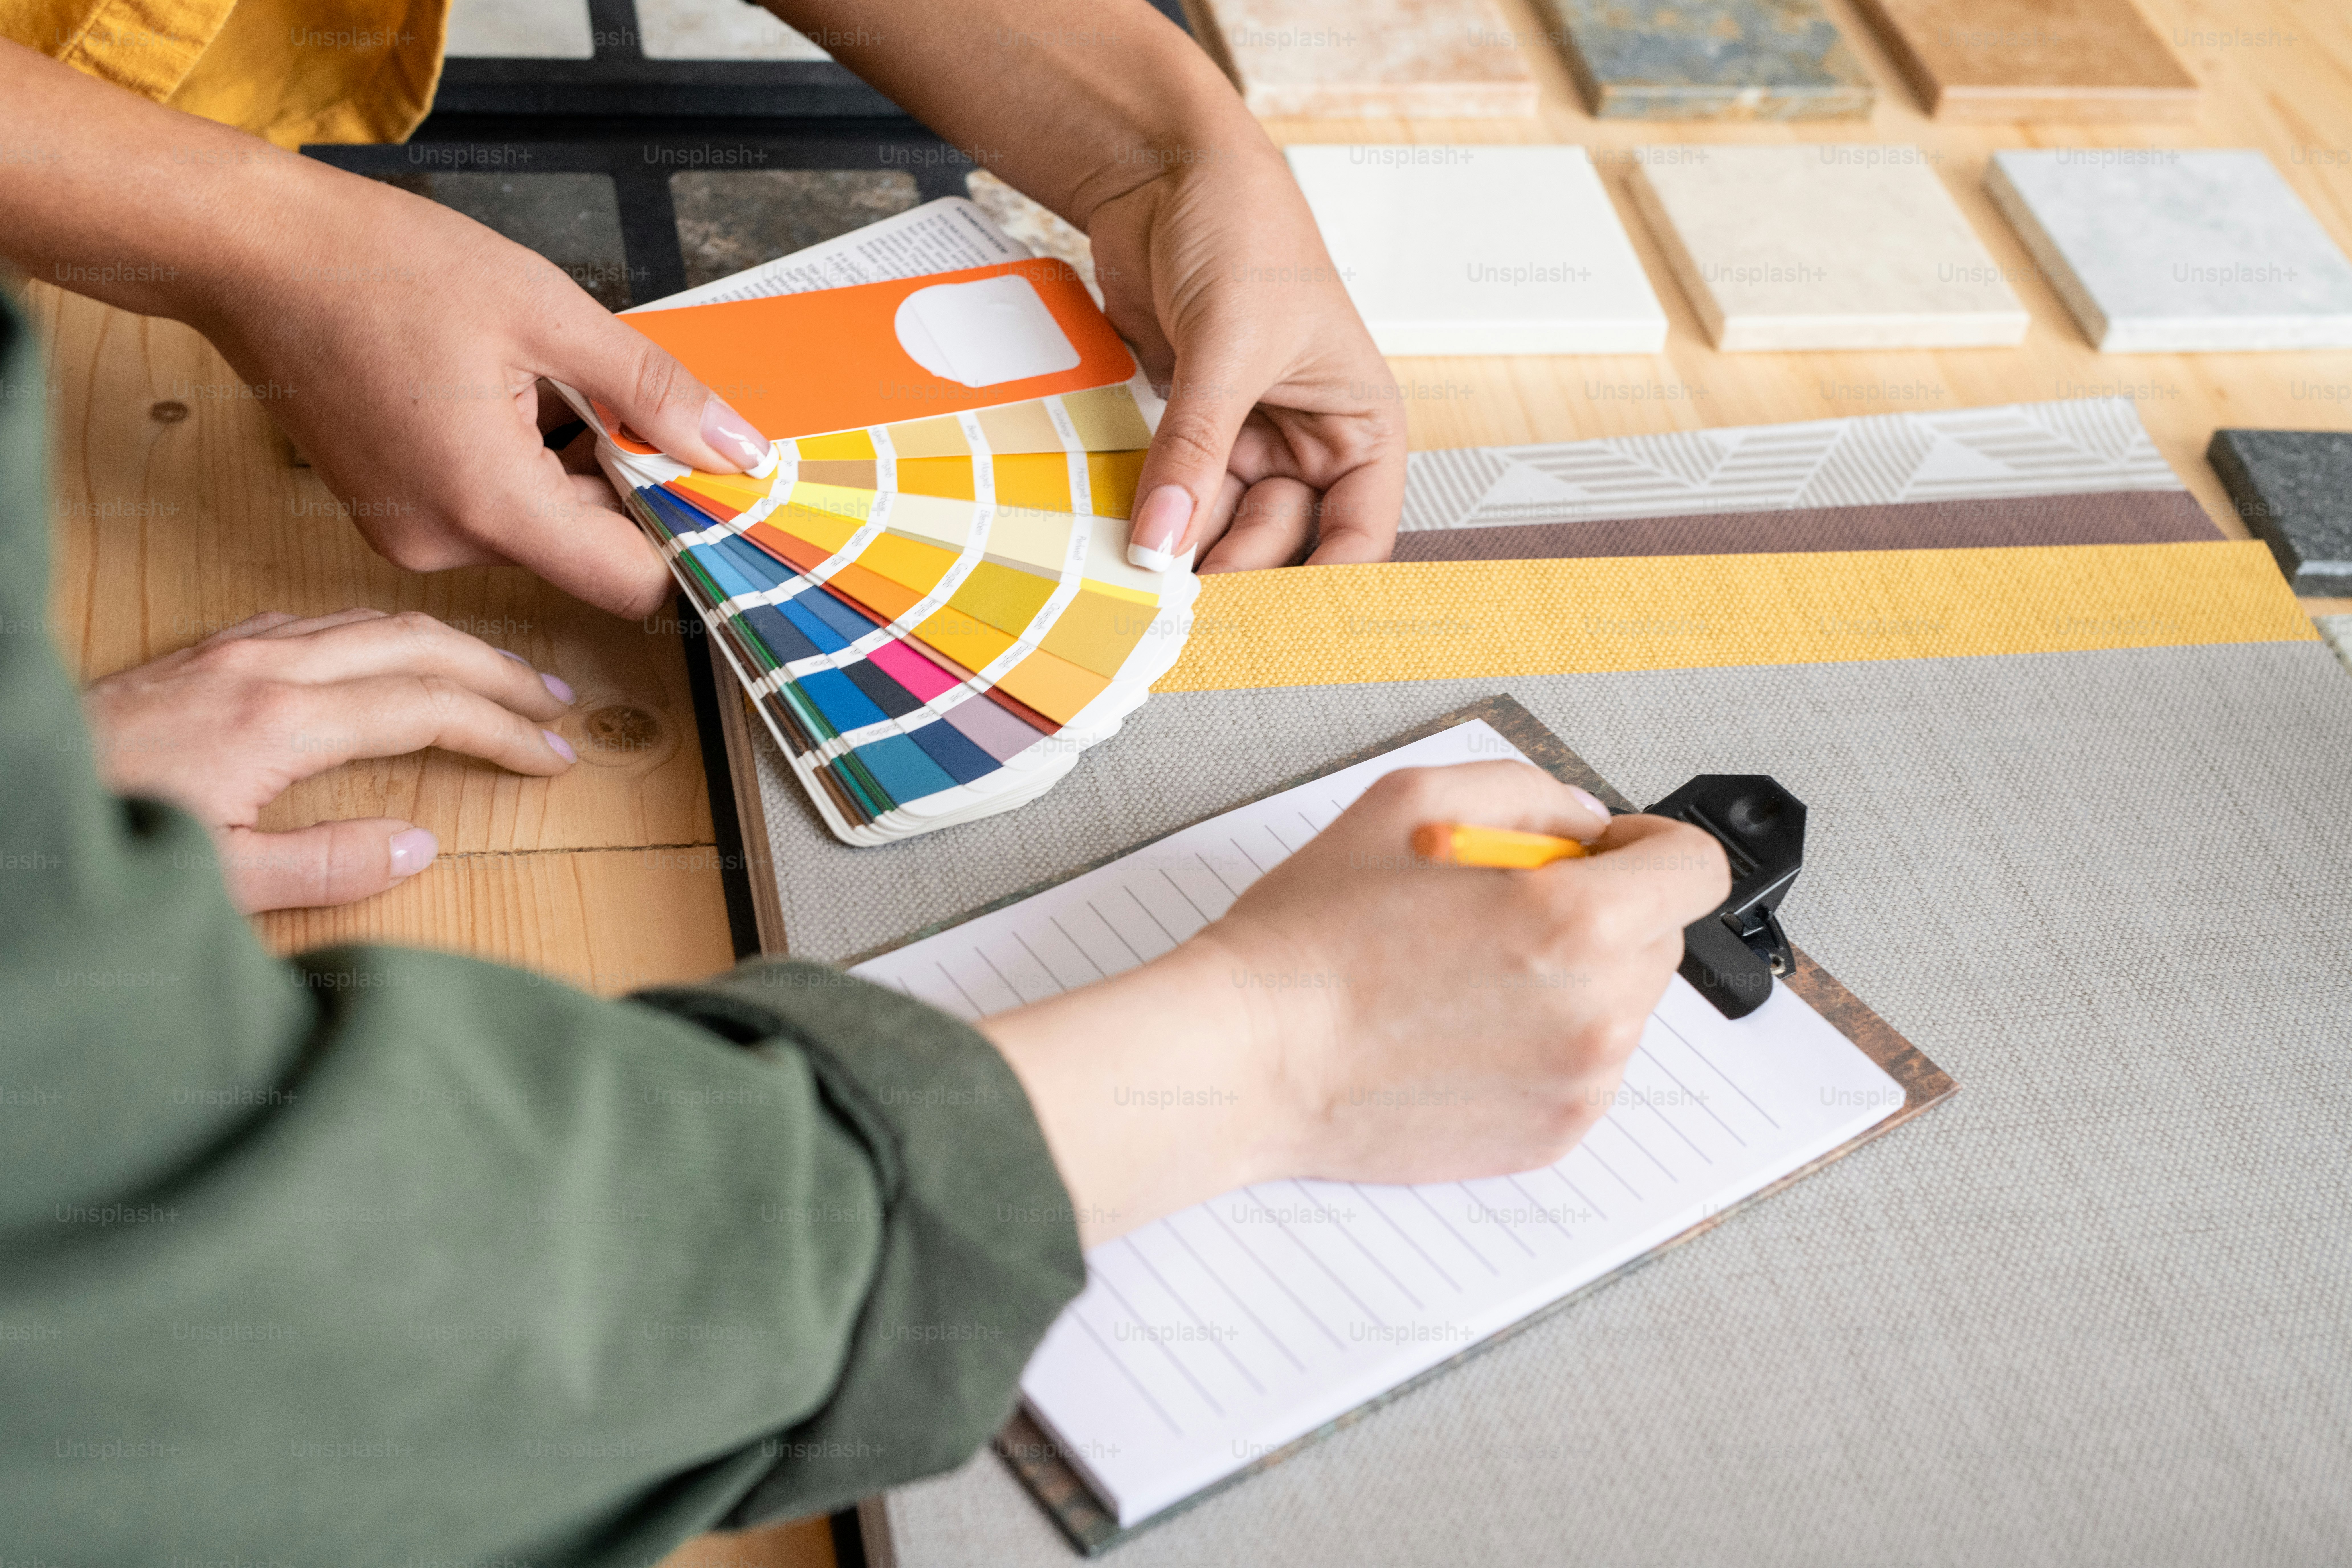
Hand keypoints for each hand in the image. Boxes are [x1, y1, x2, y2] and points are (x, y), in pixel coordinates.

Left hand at [82, 610, 578, 912]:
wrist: (18, 786)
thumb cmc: (108, 834)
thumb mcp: (220, 882)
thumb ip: (327, 867)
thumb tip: (418, 846)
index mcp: (280, 723)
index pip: (427, 708)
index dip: (503, 732)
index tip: (553, 758)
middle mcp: (266, 669)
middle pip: (415, 644)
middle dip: (498, 672)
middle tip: (556, 703)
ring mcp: (235, 652)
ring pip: (371, 623)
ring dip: (447, 647)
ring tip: (498, 678)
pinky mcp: (210, 653)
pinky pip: (320, 624)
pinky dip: (382, 636)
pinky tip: (395, 660)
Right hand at [184, 165, 768, 617]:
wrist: (252, 253)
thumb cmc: (382, 266)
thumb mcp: (549, 313)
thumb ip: (653, 393)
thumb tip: (739, 452)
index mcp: (488, 505)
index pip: (630, 583)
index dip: (682, 537)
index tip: (704, 480)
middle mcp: (445, 543)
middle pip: (588, 548)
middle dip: (621, 476)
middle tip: (604, 388)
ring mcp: (412, 535)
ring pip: (542, 525)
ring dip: (570, 461)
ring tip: (529, 374)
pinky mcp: (394, 516)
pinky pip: (493, 509)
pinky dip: (521, 459)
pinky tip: (495, 388)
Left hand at [754, 1, 1407, 572]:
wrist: (1167, 175)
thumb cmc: (1244, 235)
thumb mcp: (1230, 345)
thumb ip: (1196, 448)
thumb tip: (1163, 545)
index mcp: (1359, 428)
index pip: (1357, 538)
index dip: (1318, 590)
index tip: (1268, 632)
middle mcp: (1308, 445)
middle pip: (1279, 543)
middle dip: (1231, 572)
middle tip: (1177, 612)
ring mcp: (1245, 439)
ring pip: (1217, 524)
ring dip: (1179, 548)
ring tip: (1135, 580)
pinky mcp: (1187, 429)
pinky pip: (1172, 491)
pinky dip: (1148, 514)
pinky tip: (1118, 540)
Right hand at [984, 763, 1730, 1244]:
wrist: (1247, 1058)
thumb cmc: (1310, 937)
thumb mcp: (1409, 803)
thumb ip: (1527, 793)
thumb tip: (1587, 825)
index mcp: (1573, 922)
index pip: (1694, 870)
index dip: (1649, 847)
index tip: (1602, 853)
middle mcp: (1595, 1013)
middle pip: (1657, 938)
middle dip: (1599, 911)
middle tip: (1498, 911)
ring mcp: (1579, 1086)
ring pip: (1622, 1005)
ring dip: (1571, 979)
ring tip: (1465, 975)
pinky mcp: (1551, 1136)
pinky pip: (1585, 1068)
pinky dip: (1543, 1041)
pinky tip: (1460, 1029)